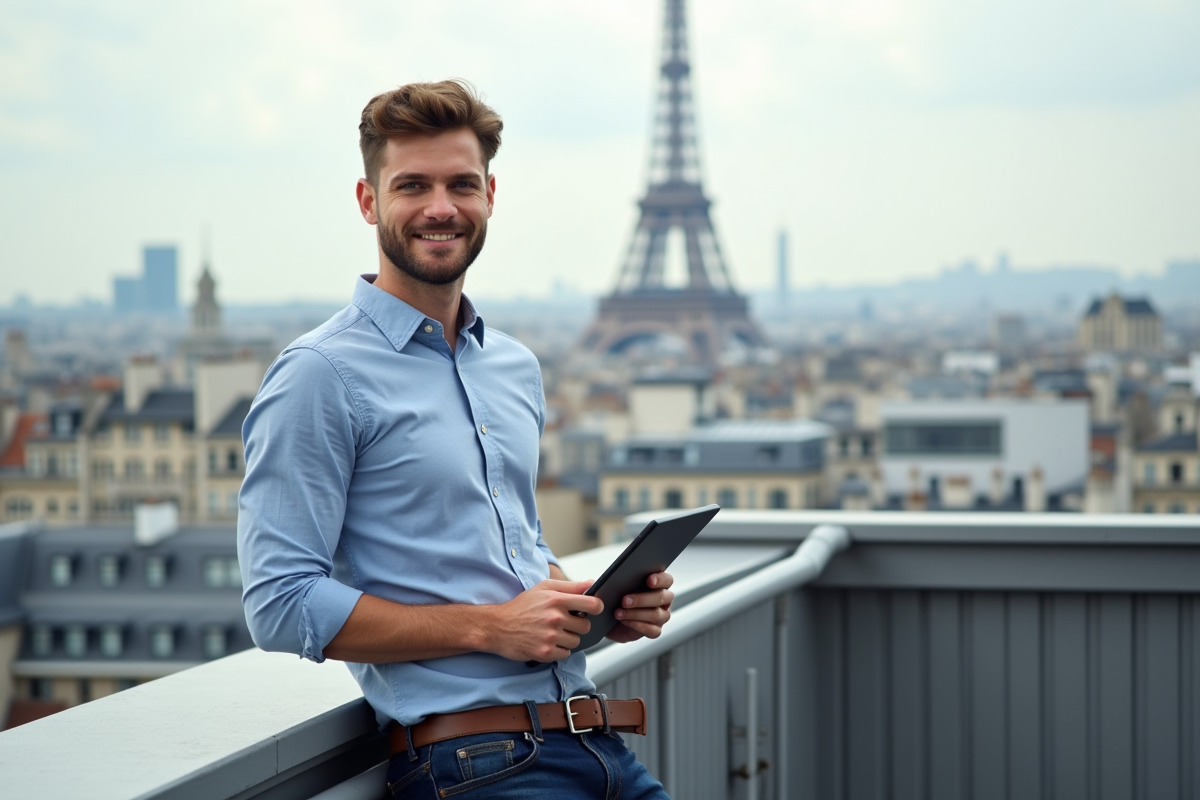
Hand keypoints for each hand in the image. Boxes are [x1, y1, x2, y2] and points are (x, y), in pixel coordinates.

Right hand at [487, 579, 603, 662]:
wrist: (498, 626)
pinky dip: (559, 650)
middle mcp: (555, 618)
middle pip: (586, 626)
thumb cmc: (521, 606)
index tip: (593, 609)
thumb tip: (592, 584)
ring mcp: (550, 636)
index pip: (592, 604)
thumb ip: (570, 586)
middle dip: (577, 625)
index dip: (596, 607)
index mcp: (556, 600)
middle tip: (564, 622)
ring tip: (553, 632)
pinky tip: (548, 642)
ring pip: (576, 641)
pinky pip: (565, 654)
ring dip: (568, 638)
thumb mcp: (544, 588)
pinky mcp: (545, 652)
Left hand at [606, 571, 673, 643]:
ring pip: (657, 614)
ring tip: (618, 612)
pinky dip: (638, 626)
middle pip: (662, 597)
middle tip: (624, 600)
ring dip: (637, 613)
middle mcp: (663, 600)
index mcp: (658, 584)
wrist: (607, 619)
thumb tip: (608, 578)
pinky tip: (625, 621)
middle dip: (642, 598)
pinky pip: (653, 630)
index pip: (667, 580)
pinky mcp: (655, 630)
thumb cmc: (613, 598)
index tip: (648, 580)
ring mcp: (661, 616)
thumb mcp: (613, 586)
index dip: (660, 579)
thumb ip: (615, 580)